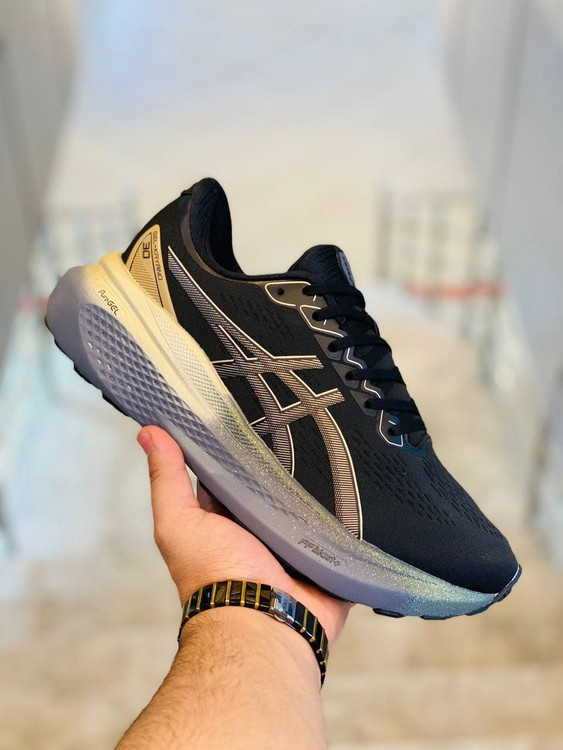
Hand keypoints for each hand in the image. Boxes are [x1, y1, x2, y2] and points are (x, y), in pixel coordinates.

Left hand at [137, 425, 351, 644]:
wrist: (263, 624)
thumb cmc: (215, 576)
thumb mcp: (180, 521)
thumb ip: (167, 480)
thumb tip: (148, 433)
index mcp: (222, 522)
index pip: (228, 475)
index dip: (234, 448)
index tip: (247, 412)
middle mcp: (256, 533)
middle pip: (271, 488)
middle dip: (284, 464)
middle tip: (299, 424)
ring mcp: (292, 547)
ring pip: (308, 506)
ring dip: (319, 487)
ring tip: (334, 448)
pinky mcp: (325, 560)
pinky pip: (341, 532)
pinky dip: (348, 517)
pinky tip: (359, 488)